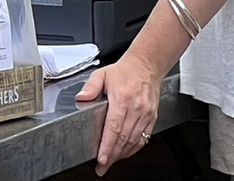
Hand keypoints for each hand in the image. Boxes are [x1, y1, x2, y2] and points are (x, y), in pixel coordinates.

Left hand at [76, 52, 162, 174]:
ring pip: (134, 141)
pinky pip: (144, 138)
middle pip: (124, 138)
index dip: (108, 145)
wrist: (146, 67)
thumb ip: (90, 87)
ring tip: (111, 162)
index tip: (101, 158)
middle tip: (102, 166)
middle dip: (113, 155)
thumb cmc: (123, 71)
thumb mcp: (101, 74)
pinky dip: (134, 148)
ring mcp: (146, 115)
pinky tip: (125, 153)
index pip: (114, 127)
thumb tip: (80, 98)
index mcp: (122, 99)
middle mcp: (136, 109)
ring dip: (122, 154)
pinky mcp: (152, 118)